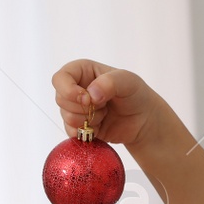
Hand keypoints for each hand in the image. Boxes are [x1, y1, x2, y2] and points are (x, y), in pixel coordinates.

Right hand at [50, 59, 165, 149]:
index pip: (60, 78)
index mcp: (82, 71)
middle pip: (61, 99)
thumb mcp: (128, 81)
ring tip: (105, 115)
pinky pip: (71, 132)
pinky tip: (100, 127)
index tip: (87, 99)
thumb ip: (109, 83)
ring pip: (66, 117)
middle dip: (82, 107)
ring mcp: (76, 108)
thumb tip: (90, 95)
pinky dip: (86, 132)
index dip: (68, 90)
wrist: (143, 120)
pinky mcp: (80, 126)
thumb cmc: (136, 94)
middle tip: (103, 106)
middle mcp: (75, 88)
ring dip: (88, 120)